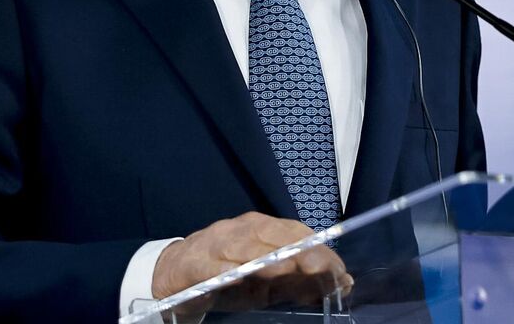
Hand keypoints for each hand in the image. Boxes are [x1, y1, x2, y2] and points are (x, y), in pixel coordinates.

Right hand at [150, 212, 352, 308]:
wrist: (173, 275)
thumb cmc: (226, 275)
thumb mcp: (265, 281)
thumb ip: (298, 281)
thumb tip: (339, 284)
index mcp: (262, 229)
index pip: (297, 233)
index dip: (319, 250)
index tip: (340, 270)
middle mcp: (242, 229)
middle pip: (275, 235)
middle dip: (300, 251)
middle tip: (321, 268)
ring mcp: (217, 242)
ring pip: (245, 245)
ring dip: (267, 257)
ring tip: (287, 268)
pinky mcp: (194, 262)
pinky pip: (211, 265)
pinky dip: (225, 270)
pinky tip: (237, 276)